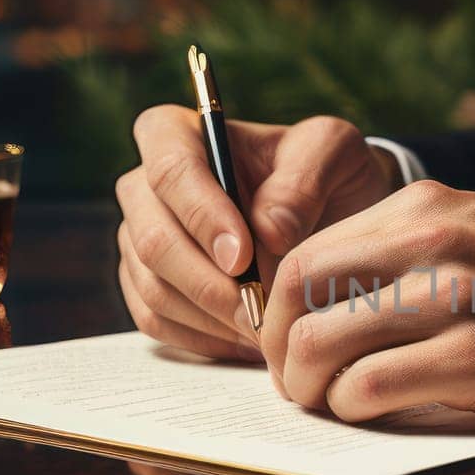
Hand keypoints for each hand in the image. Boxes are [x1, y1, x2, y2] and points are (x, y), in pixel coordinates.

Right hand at [116, 110, 400, 360]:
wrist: (333, 215)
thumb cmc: (326, 173)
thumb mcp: (333, 153)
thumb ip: (304, 178)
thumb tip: (268, 228)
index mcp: (178, 134)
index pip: (170, 169)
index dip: (201, 216)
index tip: (243, 257)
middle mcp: (146, 188)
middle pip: (152, 238)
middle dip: (208, 283)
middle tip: (260, 310)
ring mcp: (141, 240)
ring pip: (153, 287)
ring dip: (210, 316)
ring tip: (266, 328)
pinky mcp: (149, 286)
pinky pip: (156, 321)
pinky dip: (203, 338)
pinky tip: (248, 340)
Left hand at [257, 181, 474, 424]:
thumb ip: (406, 254)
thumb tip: (327, 304)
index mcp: (426, 206)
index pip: (305, 251)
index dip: (277, 308)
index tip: (288, 341)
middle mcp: (431, 240)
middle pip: (296, 293)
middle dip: (279, 350)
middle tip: (295, 382)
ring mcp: (452, 298)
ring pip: (320, 343)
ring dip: (308, 387)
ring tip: (328, 404)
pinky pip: (368, 386)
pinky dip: (351, 408)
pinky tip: (369, 414)